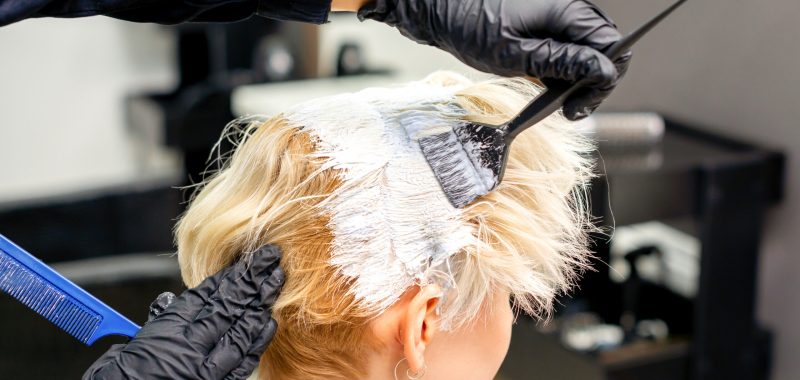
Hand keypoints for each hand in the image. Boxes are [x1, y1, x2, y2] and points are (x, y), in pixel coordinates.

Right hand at [83, 245, 283, 379]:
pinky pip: (243, 362)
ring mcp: (206, 370)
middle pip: (228, 306)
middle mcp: (189, 347)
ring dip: (260, 304)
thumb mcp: (133, 342)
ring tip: (276, 281)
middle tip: (270, 258)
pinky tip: (269, 322)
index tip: (247, 260)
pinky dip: (257, 341)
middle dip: (251, 280)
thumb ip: (158, 321)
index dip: (229, 275)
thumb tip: (167, 302)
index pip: (205, 295)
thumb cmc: (122, 376)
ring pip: (241, 330)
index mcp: (167, 330)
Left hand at [358, 0, 631, 119]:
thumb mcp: (513, 54)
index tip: (581, 104)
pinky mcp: (542, 24)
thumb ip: (559, 62)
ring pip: (584, 51)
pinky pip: (564, 48)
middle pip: (602, 49)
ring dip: (577, 79)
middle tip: (571, 111)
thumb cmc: (468, 24)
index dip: (604, 79)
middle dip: (593, 83)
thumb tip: (600, 72)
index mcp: (566, 10)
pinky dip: (560, 70)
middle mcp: (567, 9)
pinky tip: (547, 89)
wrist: (437, 7)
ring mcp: (555, 16)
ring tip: (559, 105)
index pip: (611, 46)